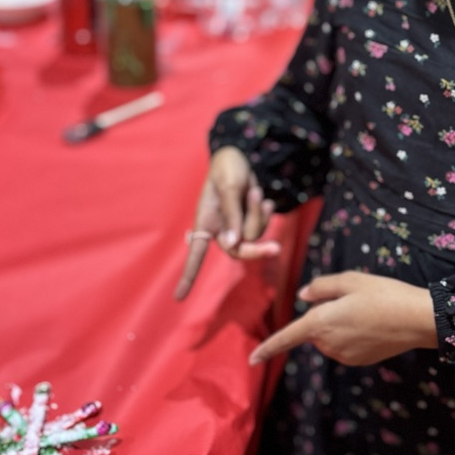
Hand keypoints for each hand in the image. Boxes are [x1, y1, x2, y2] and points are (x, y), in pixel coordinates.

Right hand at [174, 147, 278, 299]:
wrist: (238, 156)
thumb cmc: (227, 169)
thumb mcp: (229, 188)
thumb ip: (232, 215)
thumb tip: (233, 243)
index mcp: (205, 221)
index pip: (195, 253)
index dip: (187, 276)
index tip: (179, 298)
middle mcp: (219, 228)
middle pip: (238, 250)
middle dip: (257, 248)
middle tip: (276, 248)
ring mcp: (235, 225)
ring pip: (253, 235)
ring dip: (258, 214)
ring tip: (254, 191)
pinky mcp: (248, 220)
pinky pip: (261, 226)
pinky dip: (263, 211)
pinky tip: (260, 196)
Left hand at [249, 271, 437, 365]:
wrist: (416, 320)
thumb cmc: (383, 294)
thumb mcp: (350, 280)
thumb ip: (321, 287)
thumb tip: (303, 296)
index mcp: (321, 323)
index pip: (287, 337)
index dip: (268, 348)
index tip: (252, 359)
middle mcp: (328, 344)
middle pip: (313, 330)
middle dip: (323, 316)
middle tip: (352, 299)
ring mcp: (343, 356)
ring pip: (329, 337)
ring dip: (337, 325)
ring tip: (366, 310)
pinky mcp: (358, 361)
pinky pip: (343, 346)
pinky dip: (350, 335)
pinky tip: (372, 323)